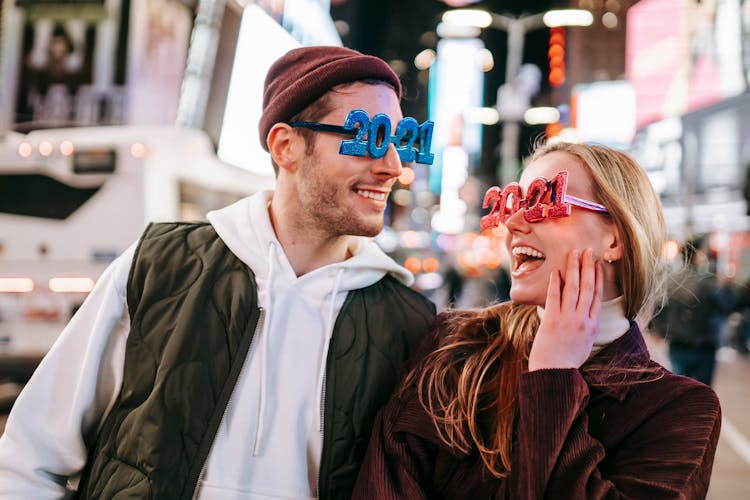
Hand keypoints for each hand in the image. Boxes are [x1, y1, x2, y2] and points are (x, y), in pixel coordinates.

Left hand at [528, 248, 603, 370]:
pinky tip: (557, 271)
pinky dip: (556, 283)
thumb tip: (585, 314)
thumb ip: (586, 327)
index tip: (598, 264)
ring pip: (573, 288)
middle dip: (588, 267)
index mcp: (592, 326)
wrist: (554, 373)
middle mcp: (582, 320)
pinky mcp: (552, 320)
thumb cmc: (568, 361)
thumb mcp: (585, 344)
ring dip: (574, 269)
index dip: (598, 278)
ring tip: (574, 254)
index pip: (597, 296)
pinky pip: (555, 297)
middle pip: (588, 287)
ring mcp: (568, 319)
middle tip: (588, 251)